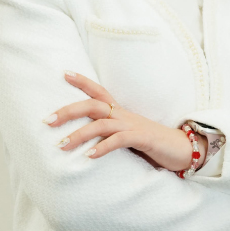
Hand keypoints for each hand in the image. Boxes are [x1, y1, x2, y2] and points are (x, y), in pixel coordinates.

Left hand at [42, 71, 199, 172]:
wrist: (182, 149)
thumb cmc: (151, 143)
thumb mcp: (126, 134)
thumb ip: (109, 133)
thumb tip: (85, 140)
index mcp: (119, 112)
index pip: (98, 91)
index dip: (82, 81)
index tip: (63, 73)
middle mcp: (123, 114)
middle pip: (92, 105)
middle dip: (68, 111)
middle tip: (47, 121)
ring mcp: (133, 125)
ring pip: (101, 124)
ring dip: (79, 134)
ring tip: (61, 145)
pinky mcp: (142, 138)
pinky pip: (119, 140)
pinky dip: (102, 148)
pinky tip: (89, 157)